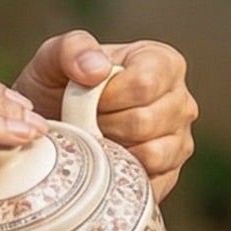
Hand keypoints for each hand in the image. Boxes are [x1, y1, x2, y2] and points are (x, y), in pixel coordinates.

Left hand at [14, 31, 196, 200]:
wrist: (51, 127)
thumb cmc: (57, 89)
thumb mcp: (53, 59)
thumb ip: (72, 49)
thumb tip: (96, 70)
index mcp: (163, 63)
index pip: (144, 84)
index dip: (107, 97)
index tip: (86, 98)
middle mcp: (180, 101)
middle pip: (145, 121)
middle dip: (103, 125)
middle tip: (85, 121)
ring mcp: (179, 140)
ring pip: (153, 154)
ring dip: (112, 151)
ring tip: (95, 139)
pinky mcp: (169, 174)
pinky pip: (150, 181)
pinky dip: (121, 175)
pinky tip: (105, 162)